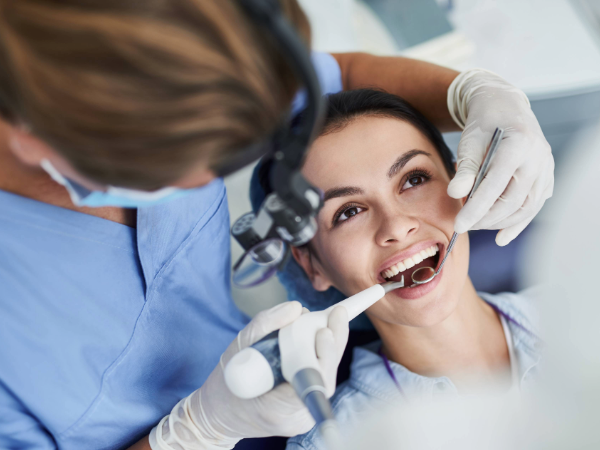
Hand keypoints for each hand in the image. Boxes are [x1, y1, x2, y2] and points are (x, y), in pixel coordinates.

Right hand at [150, 301, 348, 448]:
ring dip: (327, 346)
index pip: (313, 382)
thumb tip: (295, 308)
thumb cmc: (227, 383)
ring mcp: (303, 415)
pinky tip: (320, 335)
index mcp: (277, 408)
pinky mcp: (305, 406)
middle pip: (325, 376)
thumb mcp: (238, 349)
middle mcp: (296, 417)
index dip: (324, 355)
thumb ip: (265, 326)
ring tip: (329, 320)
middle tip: (336, 314)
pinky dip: (319, 355)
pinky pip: (318, 377)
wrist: (220, 412)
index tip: (325, 330)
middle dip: (333, 342)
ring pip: (324, 375)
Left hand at [447, 69, 553, 245]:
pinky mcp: (546, 176)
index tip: (458, 225)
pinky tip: (502, 236)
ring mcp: (546, 168)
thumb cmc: (484, 123)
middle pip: (513, 200)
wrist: (505, 107)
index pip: (496, 185)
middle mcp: (538, 157)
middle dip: (486, 218)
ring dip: (500, 222)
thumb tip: (456, 194)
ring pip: (526, 207)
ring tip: (477, 226)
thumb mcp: (469, 140)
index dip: (476, 209)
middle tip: (465, 225)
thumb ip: (465, 168)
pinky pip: (534, 205)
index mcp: (518, 144)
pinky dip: (518, 223)